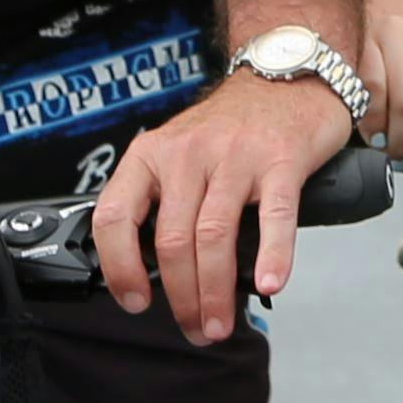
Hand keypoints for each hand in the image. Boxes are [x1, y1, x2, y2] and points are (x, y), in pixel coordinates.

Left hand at [91, 65, 353, 334]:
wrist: (287, 74)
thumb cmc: (234, 125)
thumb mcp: (182, 152)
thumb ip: (168, 202)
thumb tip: (162, 276)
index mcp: (153, 155)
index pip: (116, 217)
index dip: (119, 267)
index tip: (135, 301)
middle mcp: (188, 154)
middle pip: (170, 240)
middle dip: (180, 297)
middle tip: (194, 329)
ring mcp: (236, 156)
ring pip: (213, 237)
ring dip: (215, 292)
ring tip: (221, 324)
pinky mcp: (282, 160)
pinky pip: (275, 217)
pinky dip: (272, 256)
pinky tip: (269, 284)